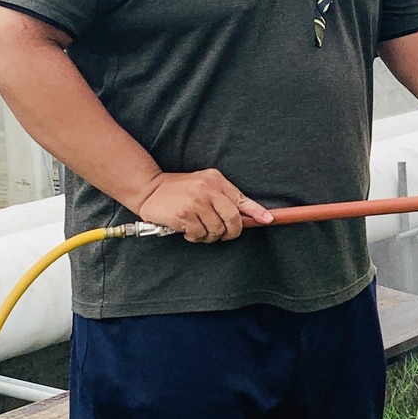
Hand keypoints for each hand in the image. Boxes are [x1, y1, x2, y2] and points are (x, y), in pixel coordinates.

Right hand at [133, 169, 272, 242]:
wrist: (149, 188)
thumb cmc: (180, 190)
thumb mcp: (204, 185)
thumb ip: (223, 198)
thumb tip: (247, 217)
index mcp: (216, 180)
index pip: (241, 199)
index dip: (256, 212)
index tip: (268, 220)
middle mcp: (208, 189)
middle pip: (233, 219)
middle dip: (231, 232)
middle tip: (223, 234)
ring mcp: (196, 202)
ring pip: (217, 230)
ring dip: (209, 236)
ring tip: (199, 229)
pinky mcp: (184, 215)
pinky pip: (200, 235)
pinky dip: (195, 237)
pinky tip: (187, 230)